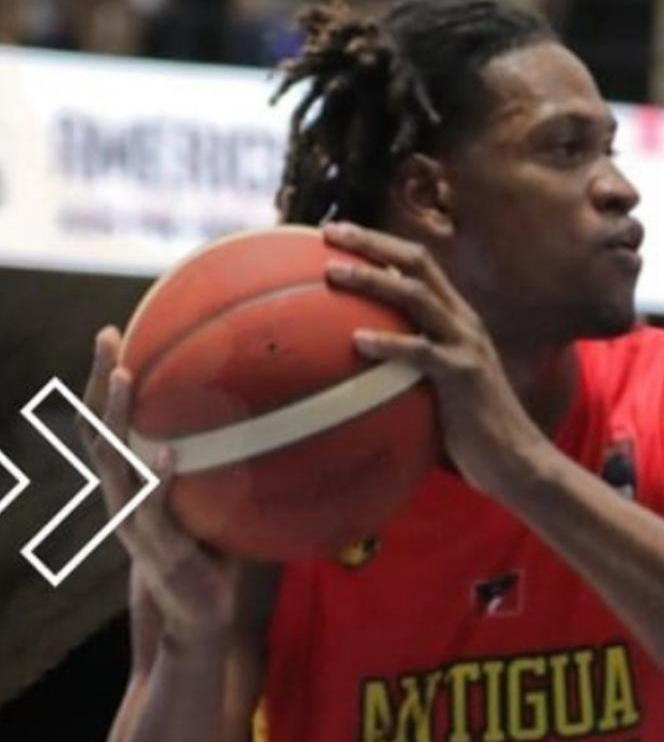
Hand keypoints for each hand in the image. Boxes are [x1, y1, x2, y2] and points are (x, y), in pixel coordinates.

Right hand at [78, 327, 278, 646]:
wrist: (203, 617)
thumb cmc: (213, 550)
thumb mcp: (218, 498)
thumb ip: (230, 460)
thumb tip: (278, 411)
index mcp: (137, 481)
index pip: (115, 423)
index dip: (108, 382)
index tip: (116, 333)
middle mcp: (127, 496)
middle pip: (100, 431)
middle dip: (99, 383)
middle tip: (107, 337)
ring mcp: (136, 523)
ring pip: (115, 463)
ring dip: (117, 418)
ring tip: (122, 377)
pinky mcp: (158, 550)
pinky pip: (152, 511)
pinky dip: (156, 482)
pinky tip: (165, 456)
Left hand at [322, 222, 547, 493]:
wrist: (515, 459)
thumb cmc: (470, 429)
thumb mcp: (437, 386)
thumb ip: (408, 365)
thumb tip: (358, 363)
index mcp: (457, 317)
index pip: (420, 264)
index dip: (380, 243)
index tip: (339, 233)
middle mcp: (463, 321)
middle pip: (417, 262)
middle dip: (372, 242)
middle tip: (330, 232)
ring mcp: (466, 344)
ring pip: (417, 295)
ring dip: (373, 279)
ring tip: (333, 274)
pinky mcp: (464, 374)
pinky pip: (422, 351)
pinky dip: (389, 342)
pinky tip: (358, 341)